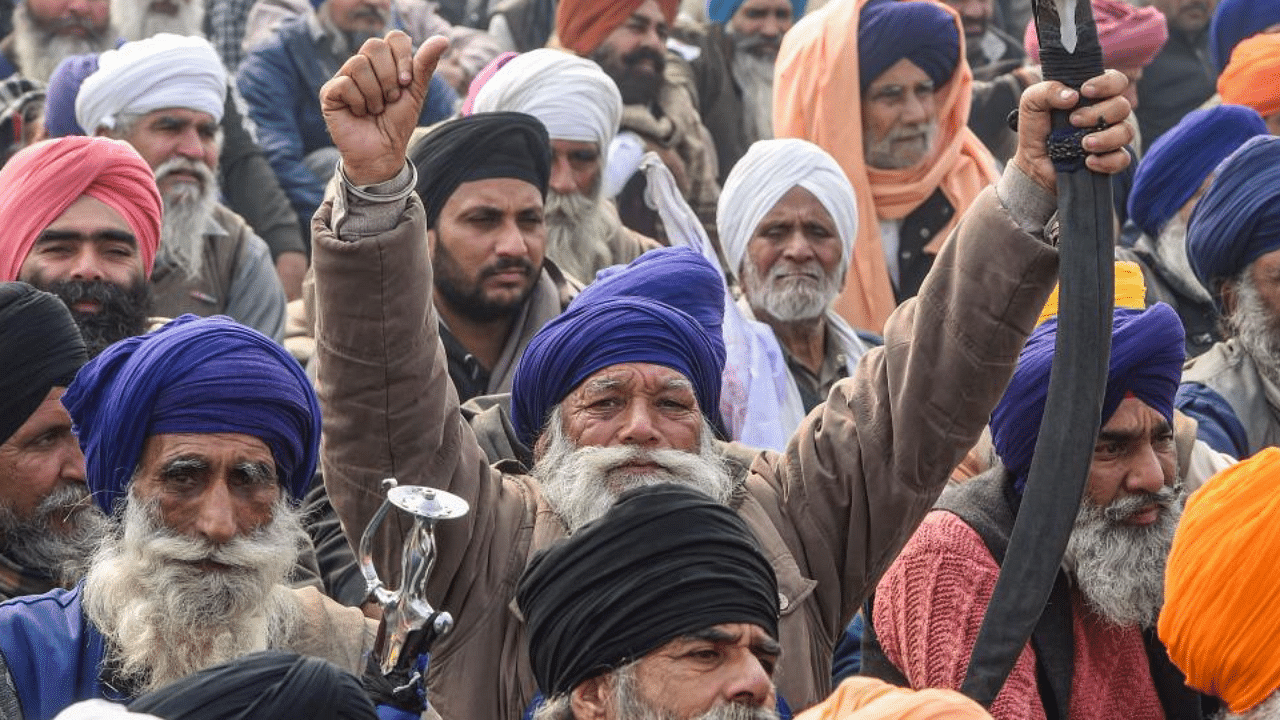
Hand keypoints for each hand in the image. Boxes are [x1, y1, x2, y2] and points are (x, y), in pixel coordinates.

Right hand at [320, 32, 449, 185]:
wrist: (383, 152)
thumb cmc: (398, 123)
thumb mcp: (415, 92)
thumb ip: (425, 65)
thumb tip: (443, 39)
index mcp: (384, 61)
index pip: (394, 37)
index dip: (403, 58)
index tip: (406, 83)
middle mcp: (363, 65)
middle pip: (374, 45)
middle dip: (389, 77)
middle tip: (391, 99)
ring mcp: (344, 77)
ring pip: (358, 64)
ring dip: (375, 93)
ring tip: (376, 109)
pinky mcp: (329, 93)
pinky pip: (345, 83)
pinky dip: (359, 102)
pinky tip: (360, 113)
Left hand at [1010, 69, 1132, 195]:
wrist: (1032, 162)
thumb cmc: (1036, 127)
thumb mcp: (1032, 102)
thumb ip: (1048, 91)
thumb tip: (1073, 96)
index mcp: (1094, 95)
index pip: (1117, 80)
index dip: (1107, 83)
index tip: (1085, 90)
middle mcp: (1107, 113)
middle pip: (1123, 106)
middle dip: (1099, 113)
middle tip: (1073, 120)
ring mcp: (1111, 136)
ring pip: (1126, 132)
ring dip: (1106, 137)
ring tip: (1083, 144)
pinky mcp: (1110, 159)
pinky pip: (1123, 159)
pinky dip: (1107, 161)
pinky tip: (1088, 161)